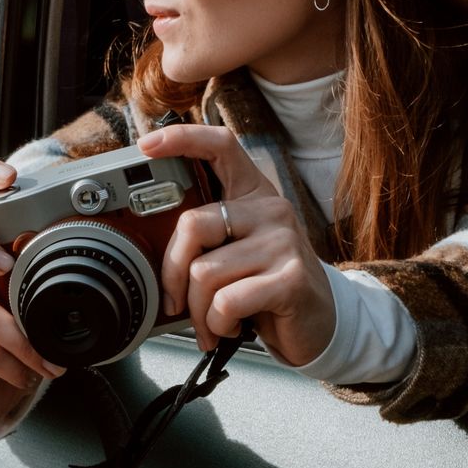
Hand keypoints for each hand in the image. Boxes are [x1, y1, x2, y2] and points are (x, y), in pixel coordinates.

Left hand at [137, 124, 335, 367]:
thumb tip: (152, 253)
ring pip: (203, 273)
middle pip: (192, 225)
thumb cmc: (268, 288)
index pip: (221, 146)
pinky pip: (226, 301)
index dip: (182, 139)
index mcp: (253, 195)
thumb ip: (207, 240)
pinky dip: (217, 324)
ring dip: (197, 311)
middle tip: (176, 302)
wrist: (321, 323)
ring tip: (212, 322)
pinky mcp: (291, 278)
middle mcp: (271, 210)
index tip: (147, 145)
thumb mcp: (238, 252)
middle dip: (172, 274)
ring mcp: (283, 243)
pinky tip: (230, 328)